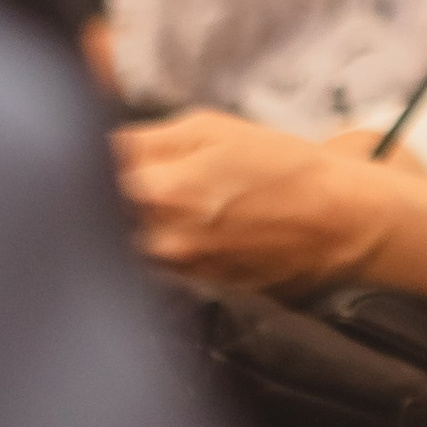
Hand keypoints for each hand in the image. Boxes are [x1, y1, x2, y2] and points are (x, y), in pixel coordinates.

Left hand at [112, 110, 411, 291]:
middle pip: (97, 225)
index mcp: (158, 190)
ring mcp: (178, 276)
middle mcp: (160, 242)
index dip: (82, 169)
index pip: (86, 181)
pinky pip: (156, 276)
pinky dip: (157, 259)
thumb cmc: (282, 166)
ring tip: (161, 214)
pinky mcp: (195, 298)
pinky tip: (184, 240)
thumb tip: (91, 150)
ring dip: (126, 235)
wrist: (343, 223)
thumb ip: (142, 140)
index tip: (89, 161)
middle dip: (98, 205)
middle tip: (114, 185)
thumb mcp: (211, 129)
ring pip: (126, 255)